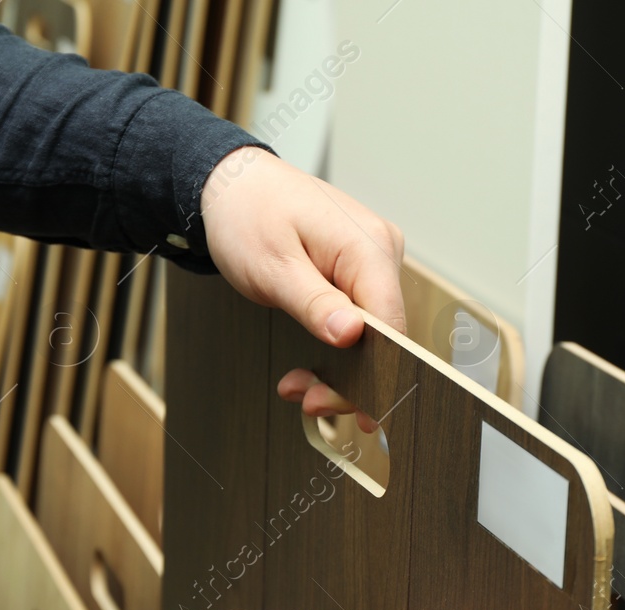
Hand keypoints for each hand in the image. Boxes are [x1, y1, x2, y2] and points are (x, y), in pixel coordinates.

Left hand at [202, 147, 399, 432]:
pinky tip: (312, 364)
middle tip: (307, 398)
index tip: (352, 407)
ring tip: (300, 384)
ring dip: (339, 366)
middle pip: (385, 333)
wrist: (232, 186)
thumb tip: (352, 335)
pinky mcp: (360, 269)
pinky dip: (336, 344)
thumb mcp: (273, 268)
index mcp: (368, 245)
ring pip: (372, 331)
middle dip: (349, 376)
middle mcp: (381, 250)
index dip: (376, 371)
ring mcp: (373, 259)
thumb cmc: (247, 216)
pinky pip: (360, 316)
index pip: (392, 323)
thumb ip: (314, 304)